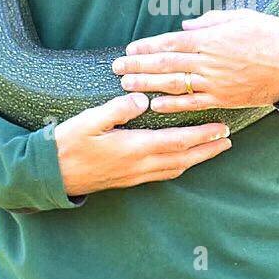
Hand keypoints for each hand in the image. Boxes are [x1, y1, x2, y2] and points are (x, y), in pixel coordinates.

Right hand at [53, 93, 231, 196]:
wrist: (50, 175)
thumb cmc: (67, 144)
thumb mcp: (88, 121)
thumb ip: (117, 109)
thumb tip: (141, 98)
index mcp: (134, 148)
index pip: (177, 142)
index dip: (202, 136)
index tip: (222, 128)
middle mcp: (139, 166)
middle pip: (183, 158)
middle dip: (208, 149)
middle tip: (229, 140)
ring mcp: (134, 175)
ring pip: (175, 168)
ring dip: (197, 159)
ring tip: (214, 149)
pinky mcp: (128, 180)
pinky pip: (163, 174)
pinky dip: (179, 166)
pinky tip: (183, 160)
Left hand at [111, 9, 278, 113]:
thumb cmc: (271, 35)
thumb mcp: (241, 17)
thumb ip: (210, 21)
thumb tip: (185, 26)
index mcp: (212, 38)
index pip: (171, 42)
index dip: (147, 47)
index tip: (129, 50)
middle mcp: (210, 61)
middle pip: (166, 64)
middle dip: (138, 67)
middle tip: (116, 69)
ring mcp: (216, 83)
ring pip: (174, 85)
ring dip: (147, 86)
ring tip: (126, 86)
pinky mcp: (224, 99)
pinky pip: (193, 104)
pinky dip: (172, 105)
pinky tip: (154, 105)